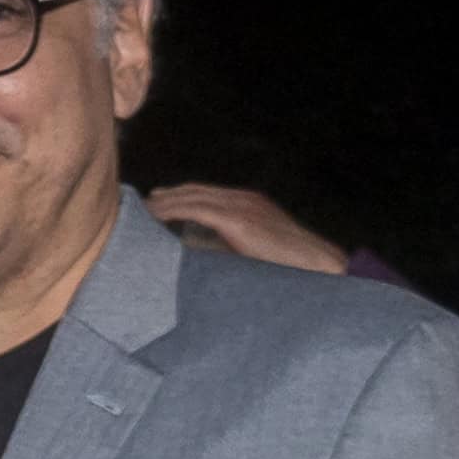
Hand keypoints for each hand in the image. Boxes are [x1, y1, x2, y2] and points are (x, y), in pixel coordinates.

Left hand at [145, 183, 348, 276]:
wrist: (319, 265)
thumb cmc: (290, 267)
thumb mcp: (256, 251)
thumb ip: (231, 247)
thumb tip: (204, 260)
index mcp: (248, 204)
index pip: (205, 194)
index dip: (178, 197)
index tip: (156, 203)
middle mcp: (243, 199)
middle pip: (194, 191)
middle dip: (165, 197)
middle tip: (139, 205)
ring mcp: (241, 205)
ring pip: (191, 197)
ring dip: (163, 203)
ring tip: (139, 211)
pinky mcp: (238, 219)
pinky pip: (196, 208)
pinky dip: (172, 210)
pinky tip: (154, 216)